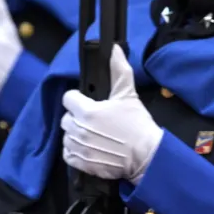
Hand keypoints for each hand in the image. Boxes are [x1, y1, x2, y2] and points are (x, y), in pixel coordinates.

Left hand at [61, 44, 162, 183]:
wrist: (147, 156)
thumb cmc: (138, 124)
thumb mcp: (128, 94)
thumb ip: (119, 70)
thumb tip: (114, 49)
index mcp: (87, 111)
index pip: (68, 98)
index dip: (77, 98)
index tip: (88, 102)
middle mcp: (79, 129)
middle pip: (66, 118)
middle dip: (76, 116)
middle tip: (93, 119)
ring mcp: (80, 148)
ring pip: (66, 136)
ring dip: (75, 134)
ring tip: (91, 134)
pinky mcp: (82, 164)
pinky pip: (68, 154)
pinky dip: (74, 151)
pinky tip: (88, 147)